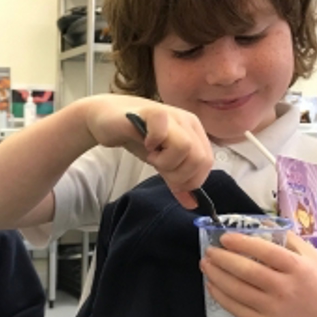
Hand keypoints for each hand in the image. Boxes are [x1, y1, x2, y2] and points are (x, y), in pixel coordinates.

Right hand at [83, 94, 213, 208]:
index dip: (190, 179)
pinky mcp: (152, 112)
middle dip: (178, 174)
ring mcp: (171, 115)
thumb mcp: (162, 163)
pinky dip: (154, 143)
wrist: (109, 118)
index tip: (170, 178)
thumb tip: (192, 204)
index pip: (207, 163)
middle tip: (159, 167)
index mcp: (194, 132)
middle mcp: (186, 122)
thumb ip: (177, 181)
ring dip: (165, 161)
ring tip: (151, 155)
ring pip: (186, 148)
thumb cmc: (137, 137)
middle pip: (199, 159)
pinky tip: (146, 143)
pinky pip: (163, 130)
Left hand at [199, 231, 316, 316]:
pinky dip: (220, 296)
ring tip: (205, 264)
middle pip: (247, 271)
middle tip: (209, 251)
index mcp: (297, 268)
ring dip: (216, 276)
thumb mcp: (310, 257)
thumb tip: (260, 222)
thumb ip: (288, 239)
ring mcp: (275, 309)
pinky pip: (236, 309)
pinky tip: (212, 285)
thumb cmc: (316, 285)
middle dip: (222, 259)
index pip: (266, 252)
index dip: (242, 243)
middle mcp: (285, 288)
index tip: (224, 238)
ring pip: (237, 290)